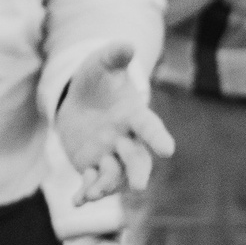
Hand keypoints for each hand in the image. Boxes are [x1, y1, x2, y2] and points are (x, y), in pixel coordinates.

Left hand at [53, 43, 173, 202]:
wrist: (78, 100)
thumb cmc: (96, 80)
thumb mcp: (101, 64)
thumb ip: (114, 55)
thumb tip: (127, 44)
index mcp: (134, 116)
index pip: (150, 127)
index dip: (158, 138)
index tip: (168, 149)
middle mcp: (126, 140)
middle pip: (137, 160)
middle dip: (138, 173)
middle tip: (140, 186)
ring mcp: (110, 156)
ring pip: (114, 176)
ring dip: (107, 185)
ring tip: (95, 193)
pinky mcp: (92, 166)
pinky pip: (92, 183)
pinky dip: (86, 192)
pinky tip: (77, 200)